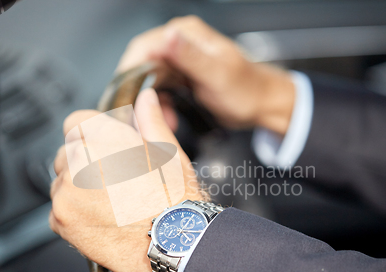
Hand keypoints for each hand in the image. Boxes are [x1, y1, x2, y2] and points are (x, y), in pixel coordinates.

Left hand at [50, 89, 202, 271]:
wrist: (174, 243)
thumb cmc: (176, 200)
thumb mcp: (170, 153)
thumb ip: (150, 121)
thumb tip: (145, 98)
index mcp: (107, 137)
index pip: (76, 121)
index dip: (91, 134)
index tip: (102, 149)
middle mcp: (81, 158)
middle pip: (67, 151)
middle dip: (84, 162)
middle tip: (112, 181)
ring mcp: (67, 190)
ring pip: (61, 180)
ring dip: (76, 188)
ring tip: (109, 203)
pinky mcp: (61, 218)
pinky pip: (58, 208)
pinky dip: (73, 214)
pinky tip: (101, 219)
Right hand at [117, 15, 294, 134]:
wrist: (262, 103)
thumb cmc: (247, 89)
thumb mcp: (218, 74)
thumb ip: (191, 56)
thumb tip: (169, 36)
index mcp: (186, 35)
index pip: (143, 47)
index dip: (129, 72)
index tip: (123, 97)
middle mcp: (179, 43)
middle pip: (141, 64)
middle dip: (137, 93)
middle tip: (136, 117)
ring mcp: (178, 60)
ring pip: (148, 80)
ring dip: (148, 103)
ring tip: (156, 122)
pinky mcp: (180, 76)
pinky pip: (158, 90)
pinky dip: (158, 106)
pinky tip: (167, 119)